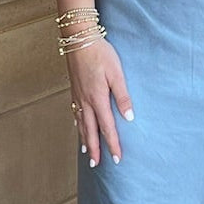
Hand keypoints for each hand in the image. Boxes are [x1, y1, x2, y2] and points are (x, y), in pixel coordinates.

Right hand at [66, 39, 133, 167]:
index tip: (117, 158)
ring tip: (87, 154)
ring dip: (85, 140)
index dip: (112, 144)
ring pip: (81, 124)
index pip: (107, 128)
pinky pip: (75, 113)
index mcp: (98, 99)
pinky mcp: (74, 90)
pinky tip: (78, 127)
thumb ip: (123, 96)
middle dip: (95, 149)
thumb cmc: (101, 53)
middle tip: (97, 165)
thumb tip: (129, 118)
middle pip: (90, 131)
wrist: (79, 38)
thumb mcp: (117, 73)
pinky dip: (77, 125)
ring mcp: (78, 96)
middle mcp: (85, 101)